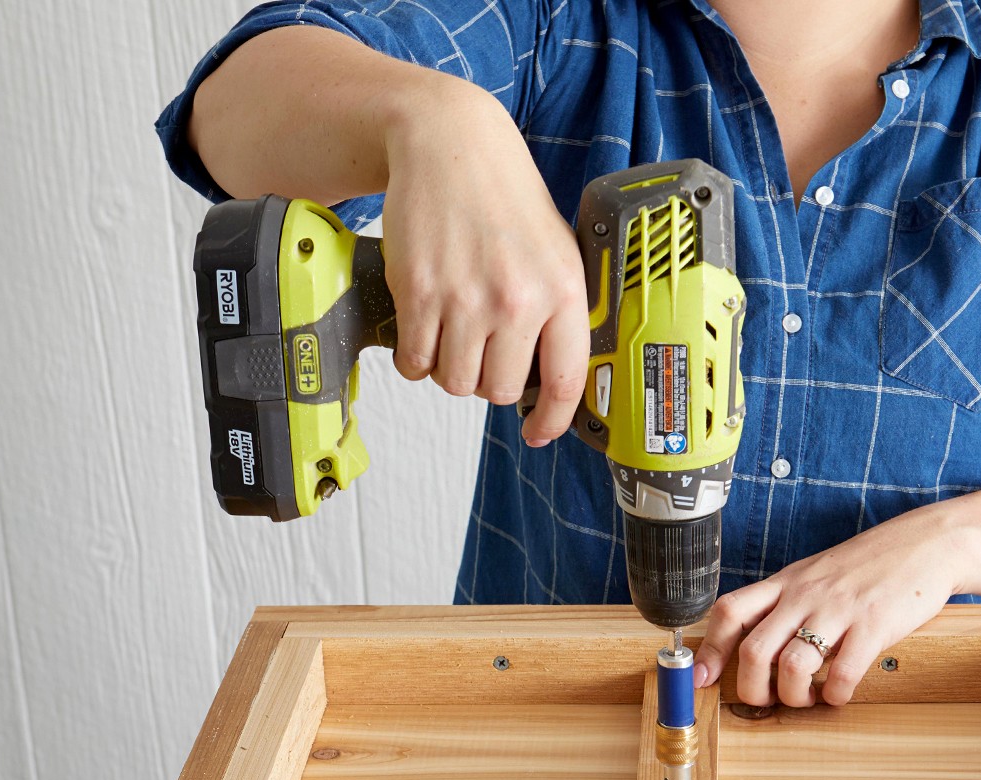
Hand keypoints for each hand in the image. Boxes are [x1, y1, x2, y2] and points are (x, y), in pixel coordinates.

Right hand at [380, 80, 588, 445]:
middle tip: (482, 350)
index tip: (538, 432)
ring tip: (452, 335)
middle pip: (500, 390)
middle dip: (488, 379)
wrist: (449, 144)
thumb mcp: (556, 251)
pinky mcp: (420, 293)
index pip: (566, 382)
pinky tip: (423, 330)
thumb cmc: (503, 198)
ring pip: (455, 382)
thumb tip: (556, 379)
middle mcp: (518, 299)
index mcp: (562, 291)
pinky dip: (415, 358)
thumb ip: (559, 312)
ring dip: (450, 370)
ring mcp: (466, 299)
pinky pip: (415, 362)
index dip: (552, 420)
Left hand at [693, 506, 978, 705]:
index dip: (710, 648)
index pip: (730, 610)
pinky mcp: (873, 626)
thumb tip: (757, 645)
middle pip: (754, 651)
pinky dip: (836, 696)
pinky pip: (842, 675)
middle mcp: (805, 595)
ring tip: (809, 697)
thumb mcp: (817, 574)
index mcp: (786, 582)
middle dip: (753, 690)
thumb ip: (787, 603)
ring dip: (795, 697)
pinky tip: (841, 693)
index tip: (703, 677)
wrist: (927, 543)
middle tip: (768, 700)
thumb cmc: (870, 564)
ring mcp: (839, 610)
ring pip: (792, 667)